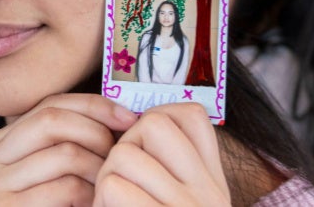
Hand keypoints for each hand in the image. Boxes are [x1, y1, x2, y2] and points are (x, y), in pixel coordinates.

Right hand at [0, 94, 136, 205]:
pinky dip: (91, 194)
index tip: (127, 117)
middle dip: (96, 133)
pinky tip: (94, 202)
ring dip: (99, 169)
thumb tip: (118, 112)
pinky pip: (67, 187)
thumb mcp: (55, 171)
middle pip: (51, 120)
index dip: (92, 106)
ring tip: (107, 184)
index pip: (48, 105)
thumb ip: (69, 141)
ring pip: (64, 153)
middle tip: (118, 155)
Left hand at [94, 103, 230, 206]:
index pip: (192, 115)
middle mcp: (208, 193)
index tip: (141, 148)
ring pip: (124, 153)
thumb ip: (171, 171)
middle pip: (154, 124)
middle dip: (126, 143)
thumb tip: (136, 123)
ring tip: (112, 202)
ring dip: (107, 176)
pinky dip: (101, 200)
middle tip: (120, 178)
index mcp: (213, 184)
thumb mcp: (181, 201)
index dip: (157, 118)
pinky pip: (114, 186)